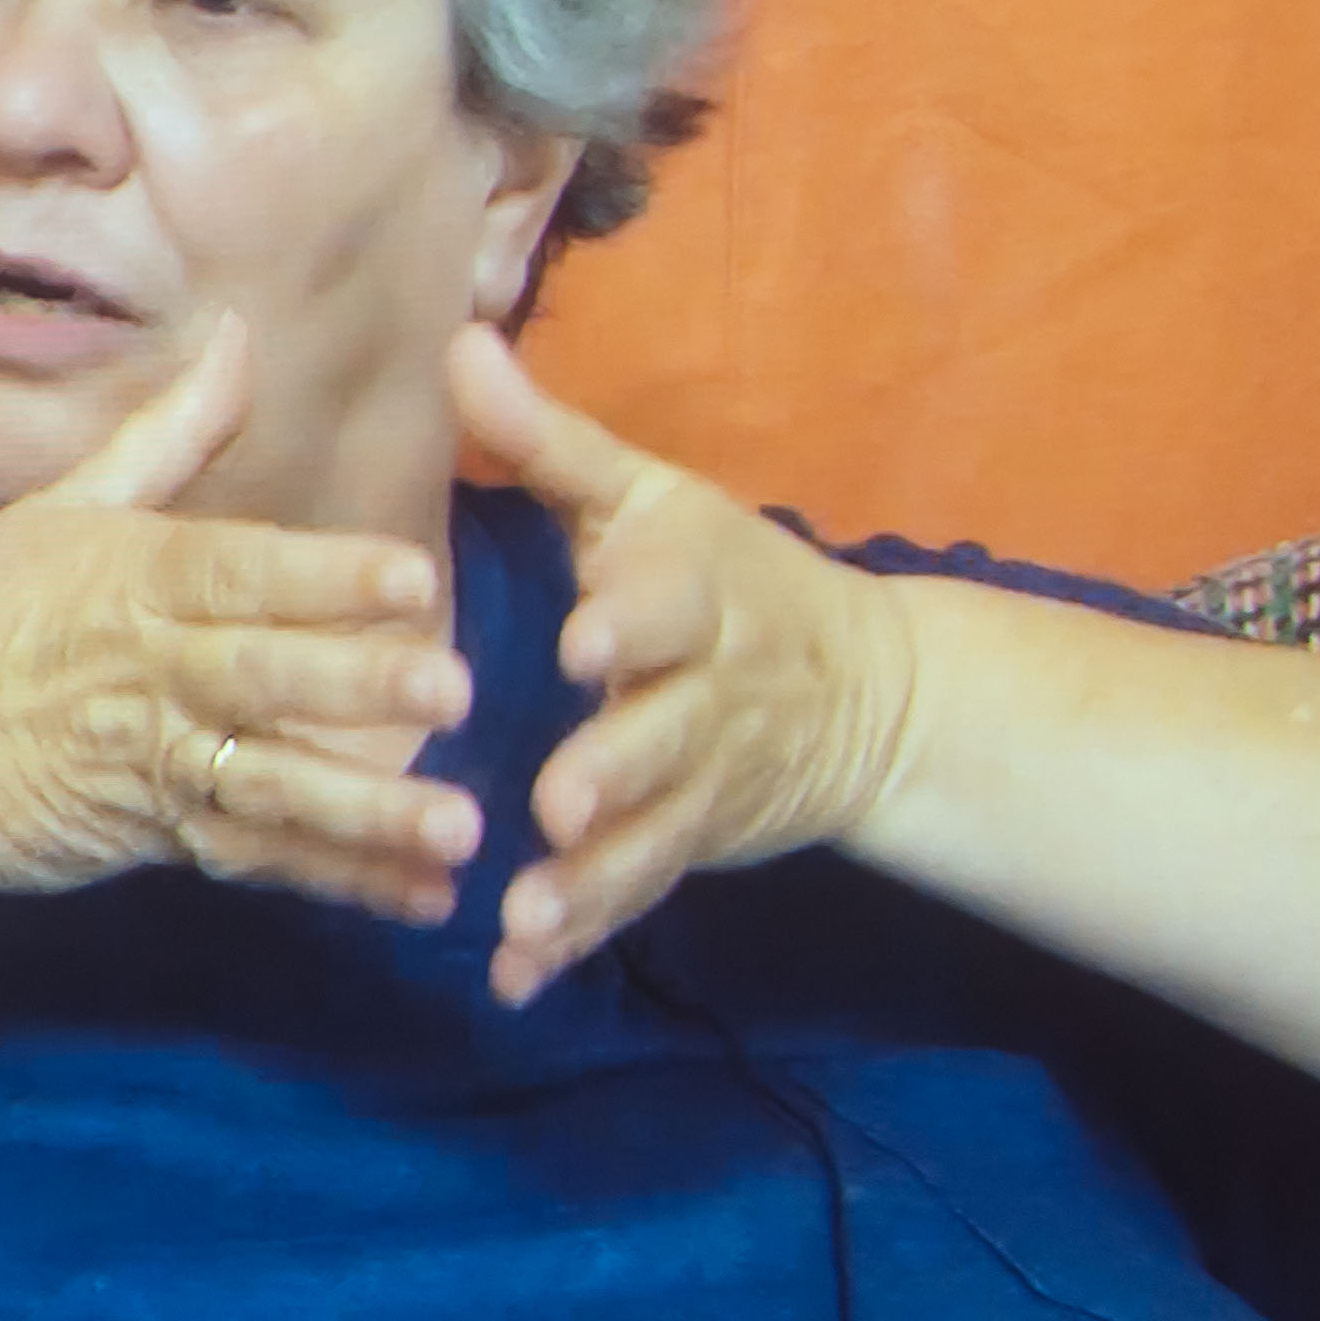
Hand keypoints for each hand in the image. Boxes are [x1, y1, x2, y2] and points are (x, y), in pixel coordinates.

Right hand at [0, 313, 483, 921]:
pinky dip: (343, 880)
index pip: (236, 571)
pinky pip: (261, 861)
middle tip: (456, 687)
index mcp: (129, 579)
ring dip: (368, 810)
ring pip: (272, 786)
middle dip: (357, 684)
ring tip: (461, 826)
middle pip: (264, 676)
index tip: (410, 575)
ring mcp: (152, 763)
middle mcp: (148, 672)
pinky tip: (426, 895)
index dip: (324, 575)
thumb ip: (166, 436)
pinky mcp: (157, 839)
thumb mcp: (56, 510)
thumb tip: (240, 335)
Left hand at [447, 323, 919, 1004]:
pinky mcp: (686, 847)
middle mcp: (704, 694)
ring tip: (526, 919)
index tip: (583, 641)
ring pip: (649, 834)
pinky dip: (579, 939)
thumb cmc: (724, 575)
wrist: (863, 694)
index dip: (632, 623)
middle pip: (664, 734)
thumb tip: (456, 340)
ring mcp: (700, 782)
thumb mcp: (649, 499)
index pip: (670, 605)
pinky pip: (633, 896)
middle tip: (559, 803)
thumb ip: (549, 440)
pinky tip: (516, 980)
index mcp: (692, 594)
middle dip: (616, 770)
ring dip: (589, 882)